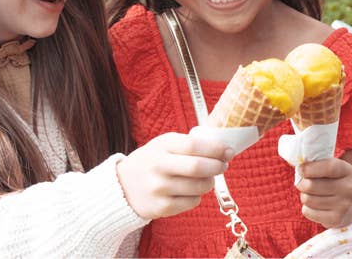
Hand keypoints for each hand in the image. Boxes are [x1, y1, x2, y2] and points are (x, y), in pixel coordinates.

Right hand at [116, 131, 232, 219]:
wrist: (123, 185)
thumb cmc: (151, 161)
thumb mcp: (162, 145)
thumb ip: (187, 144)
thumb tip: (221, 149)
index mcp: (161, 145)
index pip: (194, 145)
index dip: (215, 149)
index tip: (228, 151)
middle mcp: (159, 166)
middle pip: (198, 167)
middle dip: (217, 166)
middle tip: (223, 165)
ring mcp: (160, 188)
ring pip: (199, 187)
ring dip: (210, 182)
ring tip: (207, 177)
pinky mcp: (162, 207)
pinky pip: (193, 202)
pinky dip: (198, 195)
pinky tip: (190, 190)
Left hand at [297, 157, 351, 227]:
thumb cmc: (332, 178)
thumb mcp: (330, 166)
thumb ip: (315, 162)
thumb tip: (298, 166)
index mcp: (346, 170)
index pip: (328, 168)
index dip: (309, 168)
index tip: (300, 169)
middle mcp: (348, 189)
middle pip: (310, 186)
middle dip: (301, 183)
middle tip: (304, 183)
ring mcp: (344, 206)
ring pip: (307, 199)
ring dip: (304, 195)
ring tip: (311, 194)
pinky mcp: (336, 220)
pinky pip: (308, 212)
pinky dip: (307, 208)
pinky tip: (315, 205)